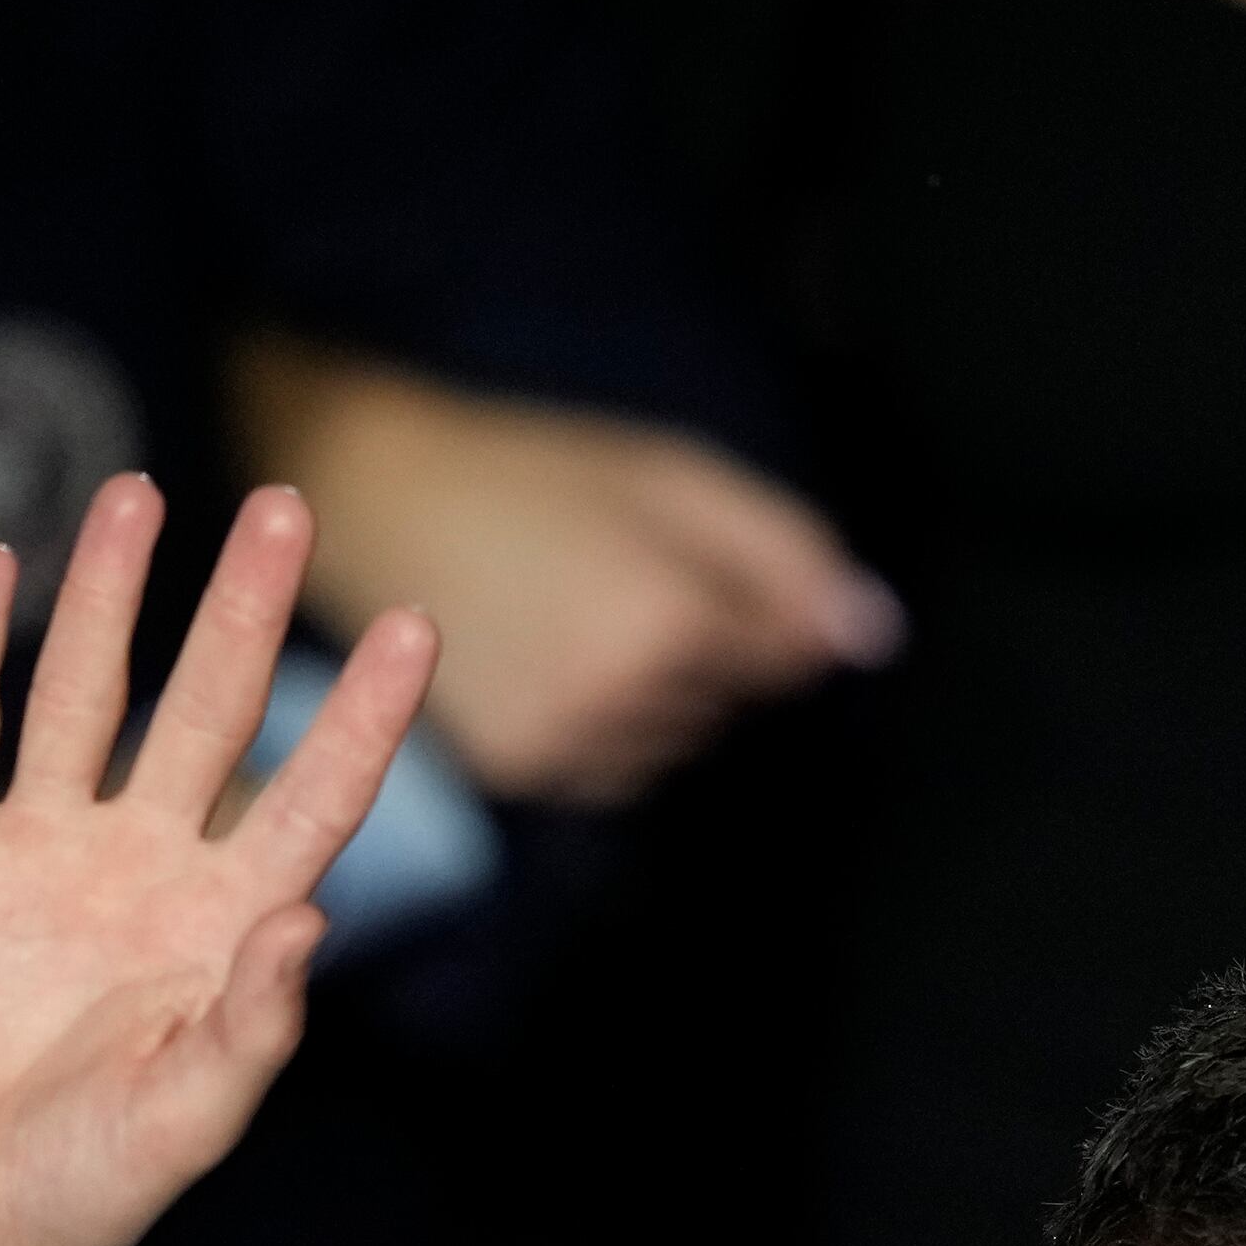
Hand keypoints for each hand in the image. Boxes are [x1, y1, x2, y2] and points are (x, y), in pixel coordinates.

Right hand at [0, 476, 435, 1245]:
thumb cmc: (75, 1202)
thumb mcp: (182, 1124)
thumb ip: (250, 1029)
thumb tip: (311, 919)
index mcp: (215, 930)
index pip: (311, 799)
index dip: (364, 718)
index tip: (418, 625)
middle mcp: (135, 872)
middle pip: (203, 712)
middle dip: (240, 611)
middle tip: (283, 504)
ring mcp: (31, 855)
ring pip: (76, 694)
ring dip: (105, 595)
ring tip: (136, 492)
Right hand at [239, 330, 896, 806]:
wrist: (374, 497)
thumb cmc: (531, 472)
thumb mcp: (670, 477)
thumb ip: (785, 554)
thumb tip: (871, 634)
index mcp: (670, 620)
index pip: (784, 654)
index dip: (746, 601)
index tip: (676, 557)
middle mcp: (622, 702)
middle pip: (727, 704)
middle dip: (696, 648)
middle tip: (604, 573)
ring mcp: (563, 747)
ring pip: (670, 746)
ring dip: (649, 695)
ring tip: (566, 614)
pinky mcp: (517, 774)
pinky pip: (607, 770)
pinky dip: (595, 727)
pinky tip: (539, 660)